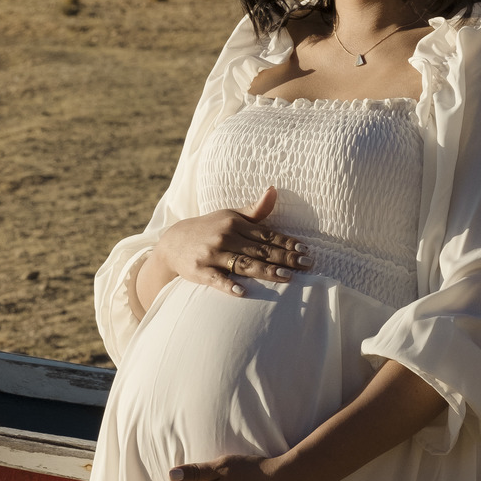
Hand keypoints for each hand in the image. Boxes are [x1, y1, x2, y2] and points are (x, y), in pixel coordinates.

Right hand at [146, 188, 311, 302]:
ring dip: (266, 271)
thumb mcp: (229, 215)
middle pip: (260, 250)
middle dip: (285, 257)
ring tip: (287, 277)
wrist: (173, 243)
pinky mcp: (200, 270)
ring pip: (244, 264)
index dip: (287, 242)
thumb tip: (274, 190)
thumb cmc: (209, 229)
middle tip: (307, 265)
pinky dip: (228, 284)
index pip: (267, 234)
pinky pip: (216, 279)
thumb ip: (255, 210)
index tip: (305, 249)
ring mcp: (212, 254)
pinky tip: (242, 291)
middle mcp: (225, 236)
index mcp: (235, 223)